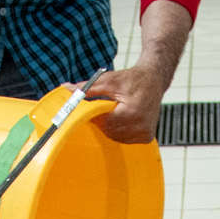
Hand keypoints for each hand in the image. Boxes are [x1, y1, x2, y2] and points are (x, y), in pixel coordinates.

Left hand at [82, 0, 190, 143]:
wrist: (154, 80)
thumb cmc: (131, 79)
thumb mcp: (108, 80)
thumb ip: (87, 88)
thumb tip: (66, 89)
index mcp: (133, 113)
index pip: (105, 123)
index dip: (96, 116)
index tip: (93, 109)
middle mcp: (141, 126)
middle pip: (110, 132)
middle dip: (103, 122)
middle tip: (105, 109)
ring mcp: (145, 134)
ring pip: (116, 138)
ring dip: (111, 127)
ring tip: (116, 112)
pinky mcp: (146, 138)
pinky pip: (125, 139)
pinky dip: (120, 131)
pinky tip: (124, 118)